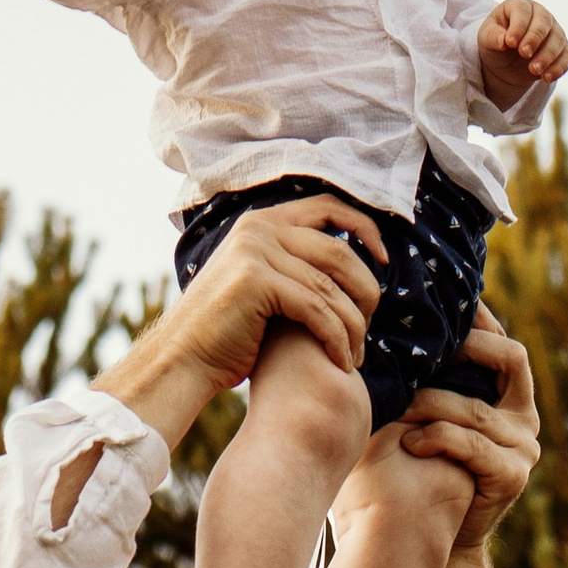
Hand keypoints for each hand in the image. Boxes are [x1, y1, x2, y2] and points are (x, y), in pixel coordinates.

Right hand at [98, 198, 387, 453]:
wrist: (182, 359)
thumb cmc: (227, 332)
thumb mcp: (262, 284)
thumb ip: (295, 265)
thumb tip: (352, 267)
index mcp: (262, 222)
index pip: (328, 206)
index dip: (364, 228)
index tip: (384, 259)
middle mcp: (259, 228)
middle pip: (338, 250)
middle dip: (364, 291)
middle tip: (368, 326)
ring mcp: (255, 251)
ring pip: (331, 287)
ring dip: (352, 326)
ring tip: (355, 354)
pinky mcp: (256, 281)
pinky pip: (317, 310)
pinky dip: (335, 338)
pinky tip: (340, 361)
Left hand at [369, 308, 540, 567]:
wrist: (433, 536)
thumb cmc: (420, 464)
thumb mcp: (428, 412)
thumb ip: (428, 375)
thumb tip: (390, 320)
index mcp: (509, 393)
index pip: (502, 339)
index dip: (479, 317)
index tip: (441, 297)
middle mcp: (524, 416)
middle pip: (511, 358)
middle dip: (468, 347)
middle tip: (421, 345)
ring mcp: (523, 447)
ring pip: (475, 408)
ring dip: (430, 403)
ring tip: (396, 403)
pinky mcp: (512, 476)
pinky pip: (472, 446)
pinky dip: (437, 439)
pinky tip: (410, 443)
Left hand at [478, 0, 567, 112]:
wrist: (505, 62)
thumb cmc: (496, 42)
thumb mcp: (486, 38)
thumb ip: (492, 36)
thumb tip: (503, 40)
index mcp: (520, 6)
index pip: (522, 11)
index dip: (518, 26)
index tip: (510, 43)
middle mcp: (541, 15)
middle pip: (544, 22)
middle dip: (535, 38)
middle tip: (524, 54)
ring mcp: (554, 31)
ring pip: (558, 39)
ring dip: (548, 56)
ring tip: (534, 70)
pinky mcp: (563, 49)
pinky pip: (567, 56)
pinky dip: (559, 67)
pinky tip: (546, 77)